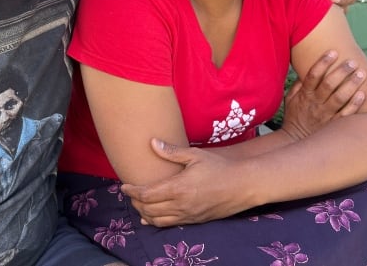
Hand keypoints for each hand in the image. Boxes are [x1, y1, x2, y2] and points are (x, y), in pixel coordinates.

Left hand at [120, 139, 252, 226]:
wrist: (243, 186)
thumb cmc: (219, 167)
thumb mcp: (195, 155)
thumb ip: (172, 151)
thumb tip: (152, 142)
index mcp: (178, 188)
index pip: (146, 194)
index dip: (132, 191)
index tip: (123, 186)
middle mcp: (181, 205)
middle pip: (148, 209)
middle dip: (135, 202)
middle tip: (129, 192)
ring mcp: (188, 215)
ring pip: (157, 221)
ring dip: (144, 214)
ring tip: (138, 204)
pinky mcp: (195, 221)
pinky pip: (170, 225)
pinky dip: (157, 221)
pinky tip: (152, 217)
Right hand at [281, 50, 366, 141]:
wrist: (296, 142)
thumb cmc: (294, 118)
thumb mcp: (290, 100)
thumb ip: (298, 86)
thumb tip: (306, 71)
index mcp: (305, 95)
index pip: (313, 76)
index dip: (323, 63)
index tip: (333, 52)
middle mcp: (316, 104)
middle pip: (329, 85)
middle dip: (341, 72)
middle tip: (352, 62)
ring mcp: (326, 115)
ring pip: (339, 98)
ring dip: (351, 85)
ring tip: (361, 74)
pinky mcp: (334, 125)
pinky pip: (346, 114)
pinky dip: (354, 105)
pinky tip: (362, 95)